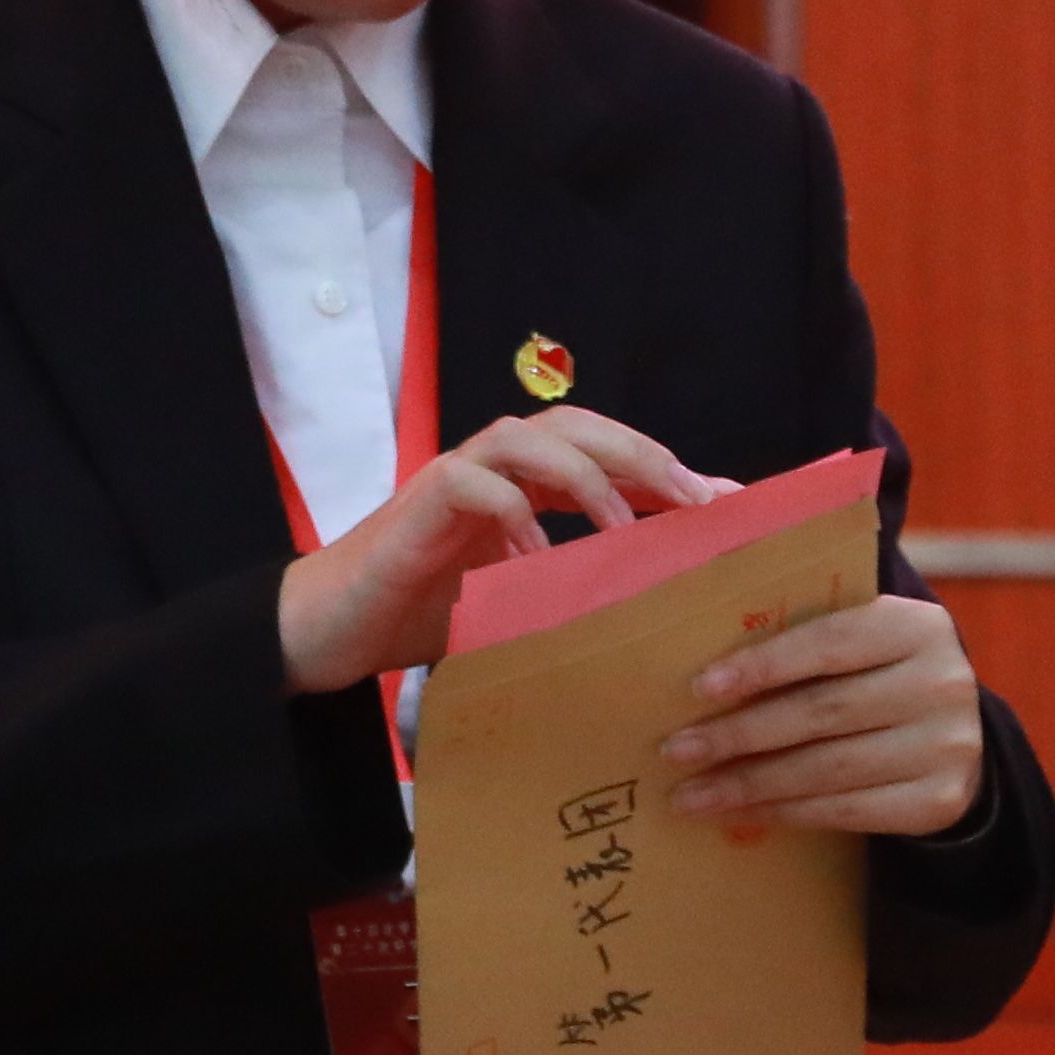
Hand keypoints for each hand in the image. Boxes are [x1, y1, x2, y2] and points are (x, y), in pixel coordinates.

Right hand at [277, 410, 723, 699]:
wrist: (328, 629)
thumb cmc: (425, 615)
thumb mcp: (517, 603)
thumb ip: (574, 589)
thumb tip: (657, 604)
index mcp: (524, 486)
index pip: (604, 452)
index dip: (664, 468)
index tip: (726, 506)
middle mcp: (493, 469)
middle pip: (575, 425)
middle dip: (640, 453)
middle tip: (694, 500)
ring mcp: (453, 479)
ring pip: (525, 436)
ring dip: (582, 472)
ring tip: (622, 524)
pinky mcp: (417, 505)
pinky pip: (472, 484)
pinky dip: (511, 512)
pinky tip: (535, 557)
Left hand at [660, 591, 989, 842]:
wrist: (955, 737)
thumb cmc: (881, 677)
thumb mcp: (865, 643)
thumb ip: (808, 639)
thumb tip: (705, 675)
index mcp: (916, 626)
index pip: (828, 641)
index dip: (763, 664)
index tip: (699, 687)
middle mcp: (941, 683)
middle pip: (822, 711)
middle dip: (740, 733)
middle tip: (676, 750)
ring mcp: (947, 746)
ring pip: (829, 768)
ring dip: (750, 784)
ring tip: (692, 795)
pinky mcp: (939, 800)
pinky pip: (848, 811)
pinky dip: (786, 813)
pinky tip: (742, 813)